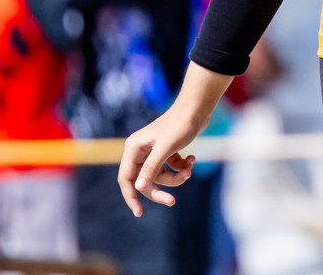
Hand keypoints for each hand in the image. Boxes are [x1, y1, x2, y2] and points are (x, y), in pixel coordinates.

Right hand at [117, 62, 232, 215]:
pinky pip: (171, 168)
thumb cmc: (180, 125)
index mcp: (133, 148)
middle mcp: (140, 151)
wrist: (197, 109)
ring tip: (189, 169)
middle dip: (160, 190)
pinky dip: (181, 167)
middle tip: (172, 201)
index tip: (138, 212)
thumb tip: (139, 187)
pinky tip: (192, 159)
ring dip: (176, 177)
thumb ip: (151, 168)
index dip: (131, 196)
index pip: (126, 178)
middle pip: (145, 180)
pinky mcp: (166, 151)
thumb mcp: (165, 148)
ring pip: (160, 176)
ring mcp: (153, 151)